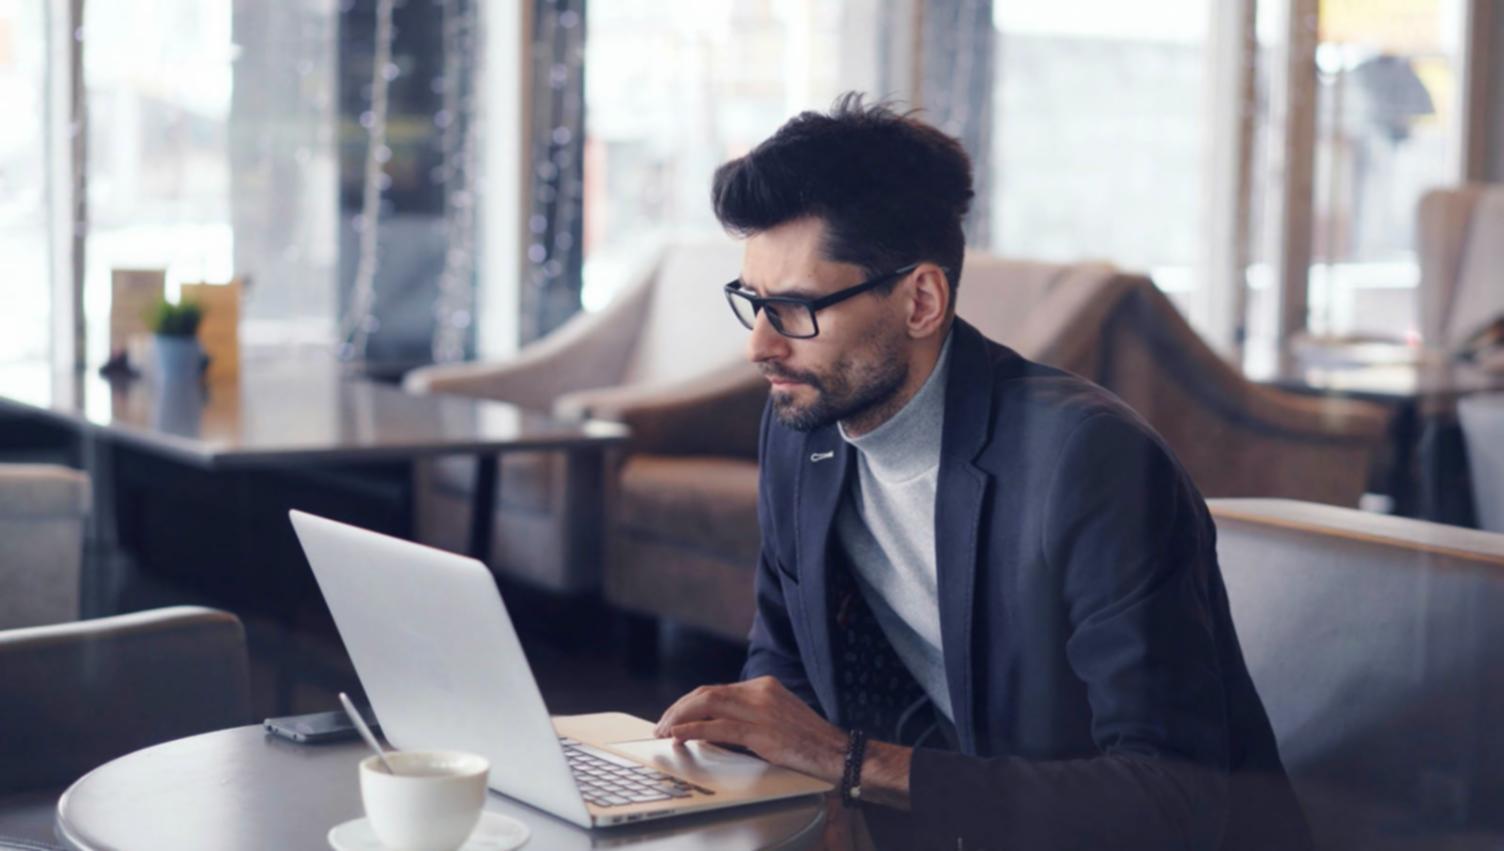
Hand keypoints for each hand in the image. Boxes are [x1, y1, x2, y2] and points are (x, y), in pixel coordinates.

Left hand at [653, 676, 847, 781]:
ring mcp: (760, 710)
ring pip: (707, 704)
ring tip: (663, 729)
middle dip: (679, 707)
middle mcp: (760, 692)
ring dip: (679, 717)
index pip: (717, 689)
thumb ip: (752, 715)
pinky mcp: (761, 731)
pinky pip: (718, 727)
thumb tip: (718, 725)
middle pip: (707, 693)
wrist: (838, 752)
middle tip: (661, 723)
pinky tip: (679, 735)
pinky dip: (693, 730)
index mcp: (764, 686)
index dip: (691, 703)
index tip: (675, 715)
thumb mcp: (779, 717)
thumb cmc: (809, 741)